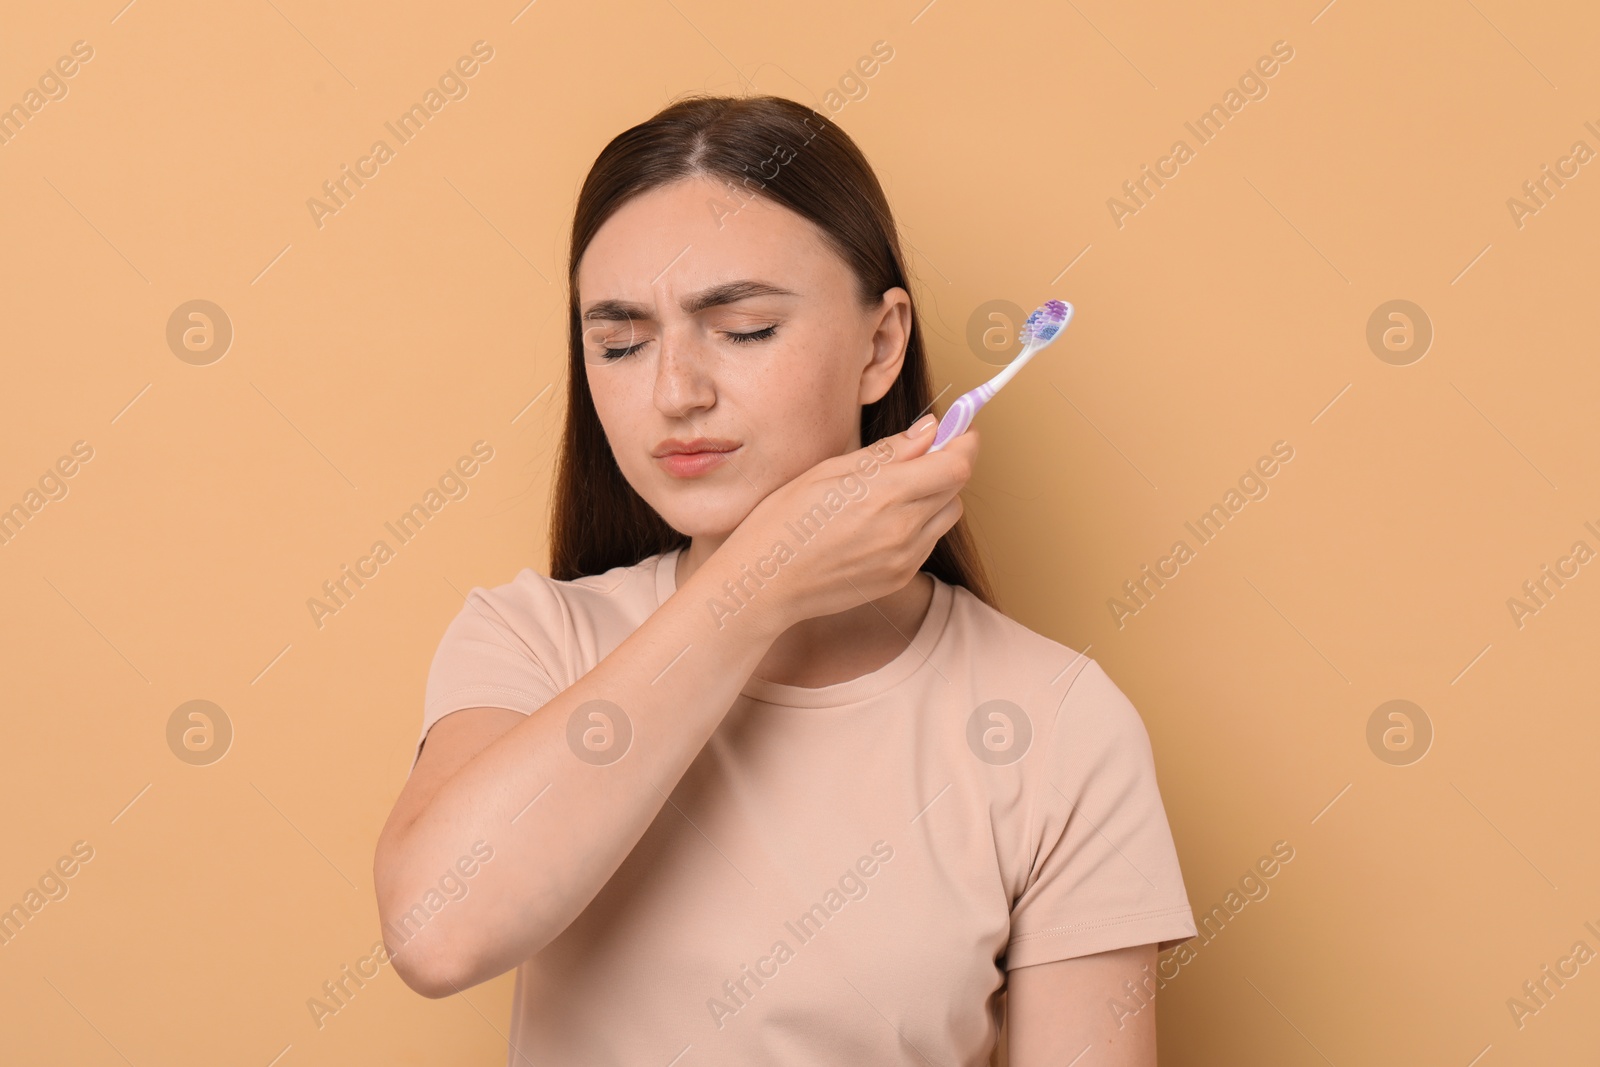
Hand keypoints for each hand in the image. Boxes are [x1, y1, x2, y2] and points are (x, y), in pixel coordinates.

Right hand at [718, 415, 978, 630]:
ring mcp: (904, 558)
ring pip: (946, 516)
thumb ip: (888, 451)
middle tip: (922, 453)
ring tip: (896, 490)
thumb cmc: (784, 521)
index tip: (959, 429)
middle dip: (947, 465)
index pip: (956, 465)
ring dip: (935, 496)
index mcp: (885, 494)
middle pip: (956, 489)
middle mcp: (903, 529)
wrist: (765, 584)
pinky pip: (927, 542)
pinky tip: (883, 520)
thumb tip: (929, 429)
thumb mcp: (830, 471)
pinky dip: (919, 524)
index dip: (964, 442)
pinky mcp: (899, 578)